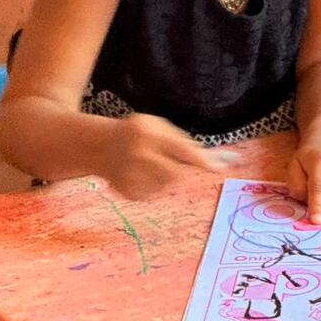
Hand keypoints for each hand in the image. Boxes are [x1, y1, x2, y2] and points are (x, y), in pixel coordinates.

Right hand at [104, 113, 237, 198]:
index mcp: (147, 132)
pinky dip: (158, 184)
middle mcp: (139, 155)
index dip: (202, 160)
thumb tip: (215, 160)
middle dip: (184, 170)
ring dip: (170, 176)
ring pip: (169, 184)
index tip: (220, 167)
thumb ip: (182, 141)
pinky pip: (157, 193)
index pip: (180, 149)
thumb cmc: (137, 133)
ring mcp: (132, 177)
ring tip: (153, 164)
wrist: (100, 147)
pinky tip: (143, 173)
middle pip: (178, 173)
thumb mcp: (157, 126)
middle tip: (176, 161)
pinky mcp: (131, 194)